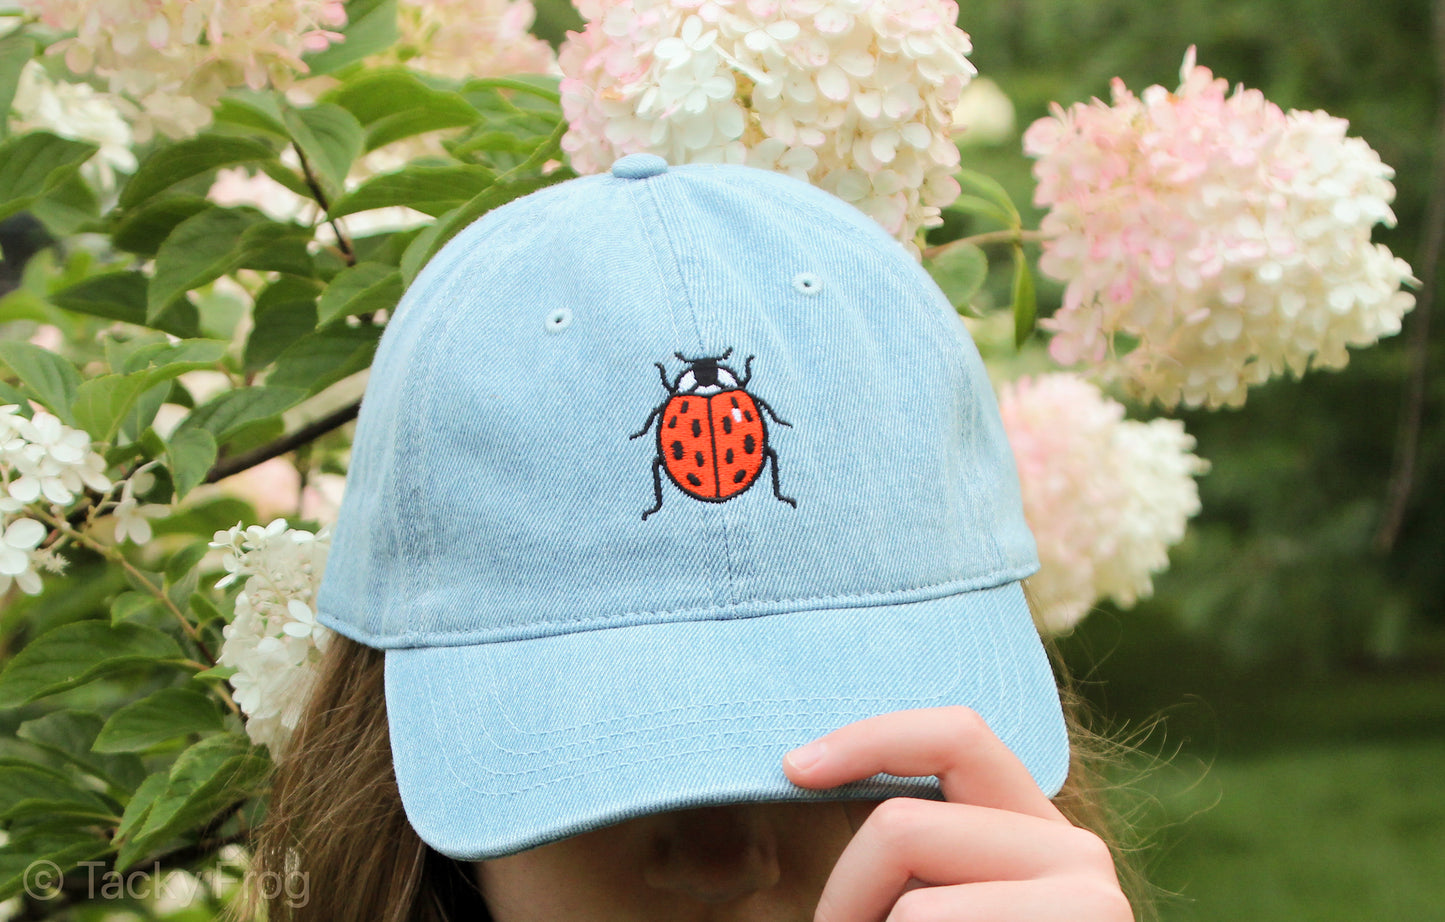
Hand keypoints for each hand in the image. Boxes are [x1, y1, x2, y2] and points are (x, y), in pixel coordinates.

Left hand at [782, 706, 1131, 921]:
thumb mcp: (941, 898)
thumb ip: (912, 851)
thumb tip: (802, 766)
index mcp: (1034, 825)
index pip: (954, 735)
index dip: (867, 738)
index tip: (792, 769)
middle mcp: (1075, 851)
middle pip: (902, 827)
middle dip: (845, 894)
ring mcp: (1089, 903)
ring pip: (914, 909)